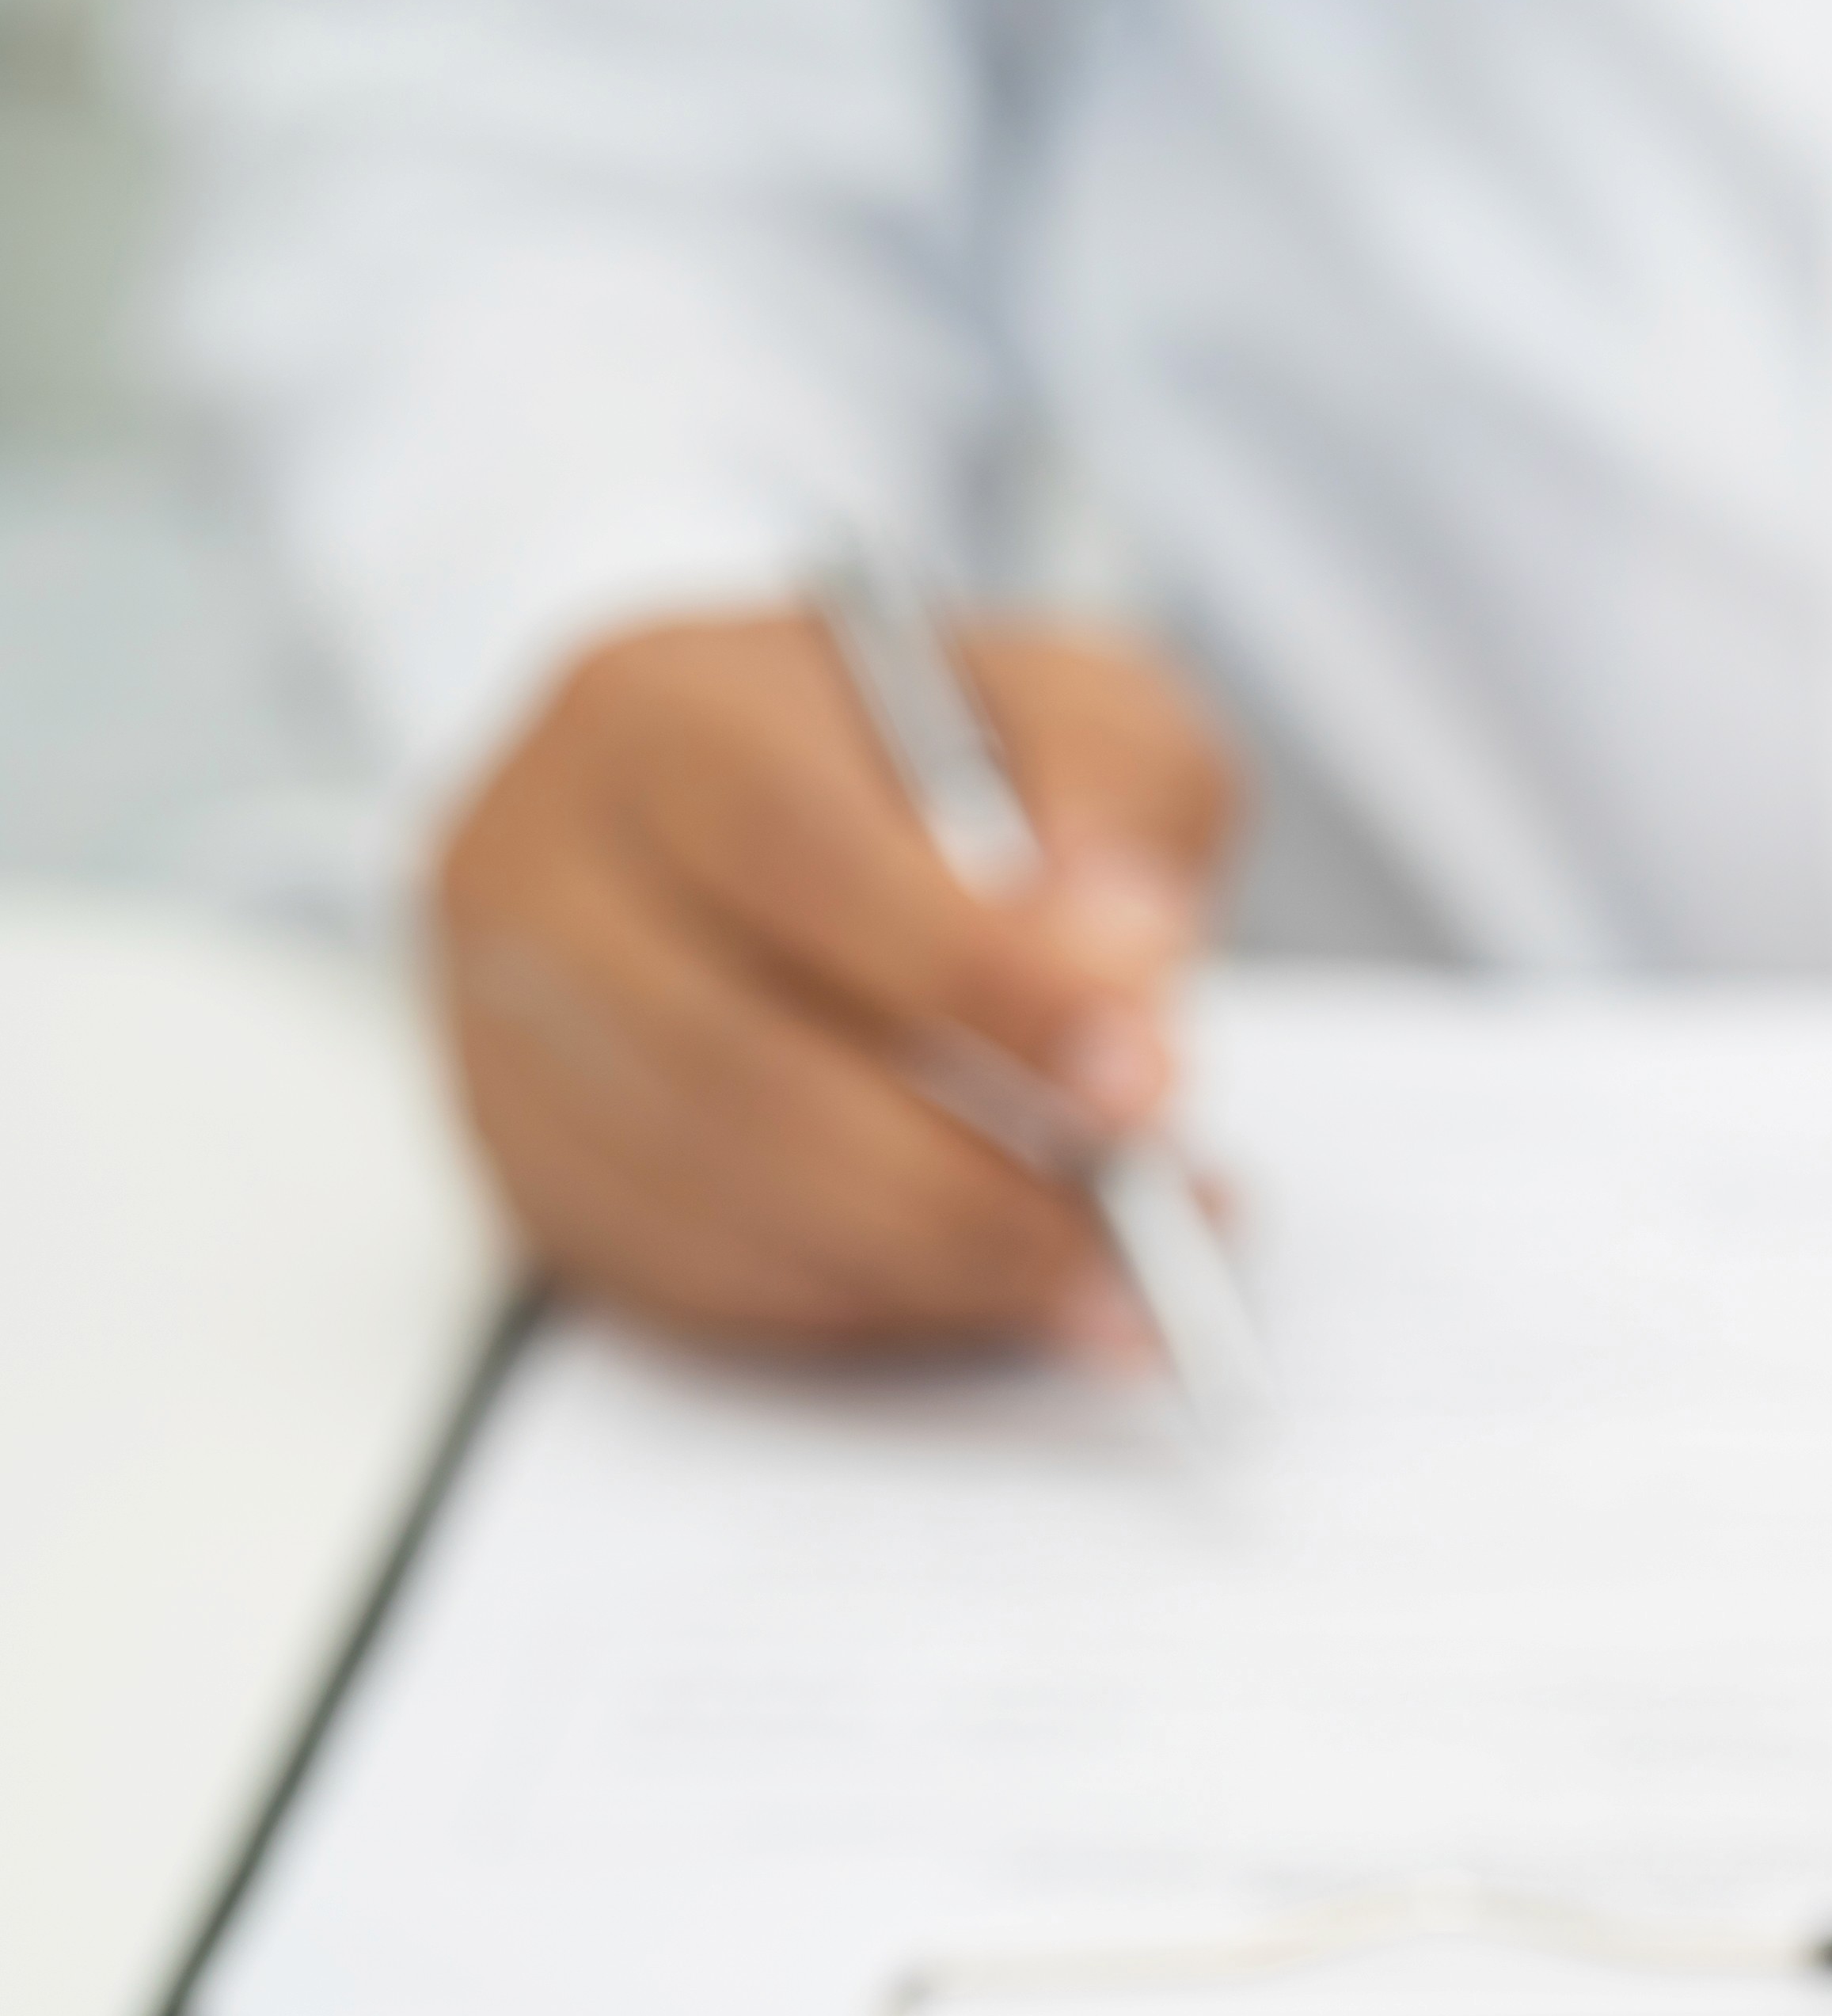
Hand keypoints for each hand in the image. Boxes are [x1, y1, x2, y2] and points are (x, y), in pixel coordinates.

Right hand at [432, 609, 1239, 1350]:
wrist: (826, 805)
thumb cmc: (949, 754)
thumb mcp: (1076, 703)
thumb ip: (1116, 794)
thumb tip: (1123, 950)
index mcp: (654, 714)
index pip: (793, 851)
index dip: (971, 978)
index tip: (1139, 1069)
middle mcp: (535, 871)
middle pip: (733, 1064)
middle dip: (964, 1171)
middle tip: (1143, 1211)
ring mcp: (505, 1040)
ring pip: (711, 1202)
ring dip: (935, 1265)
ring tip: (1114, 1271)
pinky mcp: (534, 1177)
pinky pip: (693, 1288)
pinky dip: (869, 1312)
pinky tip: (1002, 1288)